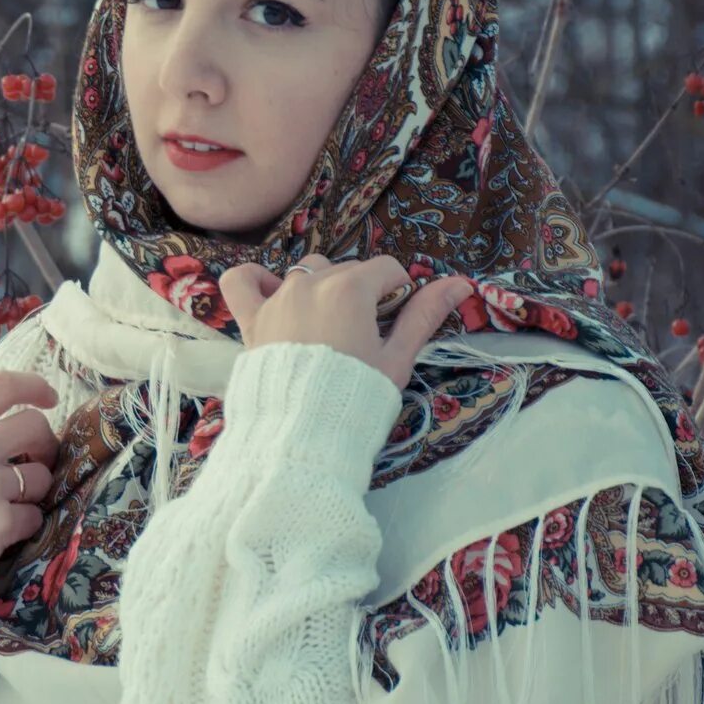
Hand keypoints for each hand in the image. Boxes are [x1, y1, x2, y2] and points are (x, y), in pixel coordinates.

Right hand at [0, 371, 59, 568]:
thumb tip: (11, 420)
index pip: (3, 385)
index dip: (35, 385)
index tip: (50, 397)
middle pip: (35, 425)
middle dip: (46, 442)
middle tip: (39, 458)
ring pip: (41, 476)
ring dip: (32, 491)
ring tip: (3, 503)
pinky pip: (34, 517)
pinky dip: (22, 525)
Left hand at [215, 255, 476, 390]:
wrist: (302, 434)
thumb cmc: (356, 396)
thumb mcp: (397, 357)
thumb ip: (425, 315)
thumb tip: (461, 283)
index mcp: (351, 288)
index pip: (387, 270)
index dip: (398, 293)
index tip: (396, 321)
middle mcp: (311, 282)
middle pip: (348, 270)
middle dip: (362, 294)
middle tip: (364, 336)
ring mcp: (277, 298)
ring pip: (306, 272)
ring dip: (320, 287)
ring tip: (327, 325)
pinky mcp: (251, 318)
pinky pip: (242, 280)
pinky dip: (256, 280)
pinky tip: (270, 292)